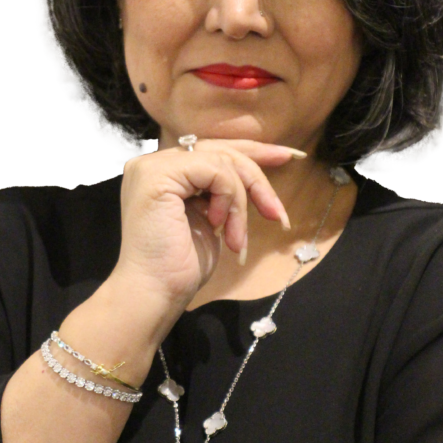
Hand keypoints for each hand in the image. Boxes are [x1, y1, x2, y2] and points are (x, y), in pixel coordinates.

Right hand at [114, 138, 299, 304]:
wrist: (155, 293)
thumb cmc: (181, 266)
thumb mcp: (211, 219)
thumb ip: (221, 192)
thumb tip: (256, 174)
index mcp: (164, 172)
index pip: (214, 149)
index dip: (253, 151)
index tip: (289, 157)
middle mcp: (154, 163)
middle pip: (221, 150)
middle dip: (257, 177)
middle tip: (278, 214)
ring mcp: (153, 167)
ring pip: (222, 160)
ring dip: (241, 201)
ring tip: (238, 239)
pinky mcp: (158, 175)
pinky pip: (215, 170)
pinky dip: (228, 198)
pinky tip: (219, 226)